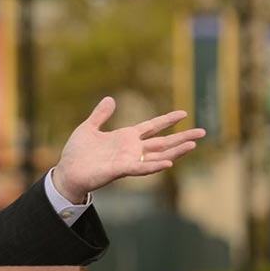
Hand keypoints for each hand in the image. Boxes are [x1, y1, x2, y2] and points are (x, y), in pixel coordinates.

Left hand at [52, 96, 204, 202]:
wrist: (67, 171)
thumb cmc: (77, 153)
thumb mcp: (88, 128)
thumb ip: (100, 115)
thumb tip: (110, 98)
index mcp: (125, 137)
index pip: (152, 127)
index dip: (167, 120)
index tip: (184, 113)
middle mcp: (131, 149)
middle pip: (162, 142)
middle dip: (182, 137)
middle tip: (202, 132)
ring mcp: (128, 160)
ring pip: (158, 155)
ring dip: (175, 151)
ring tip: (193, 145)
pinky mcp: (121, 170)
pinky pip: (141, 168)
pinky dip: (154, 166)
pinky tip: (169, 163)